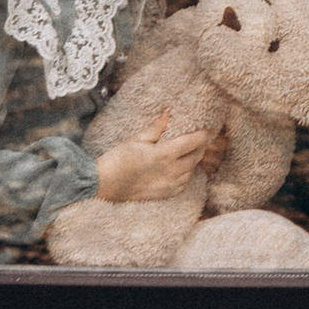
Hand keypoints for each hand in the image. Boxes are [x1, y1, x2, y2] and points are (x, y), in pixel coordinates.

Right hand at [95, 109, 222, 201]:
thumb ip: (156, 128)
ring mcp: (169, 185)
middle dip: (200, 147)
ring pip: (191, 171)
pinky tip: (180, 169)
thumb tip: (168, 114)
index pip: (193, 142)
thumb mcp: (137, 139)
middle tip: (198, 140)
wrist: (104, 184)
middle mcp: (171, 171)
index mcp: (165, 154)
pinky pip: (183, 184)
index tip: (205, 130)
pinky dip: (186, 175)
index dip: (202, 135)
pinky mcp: (164, 195)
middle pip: (196, 157)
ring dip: (193, 161)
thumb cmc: (118, 159)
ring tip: (189, 153)